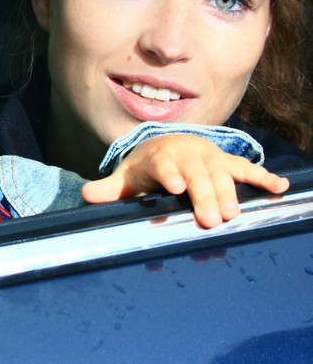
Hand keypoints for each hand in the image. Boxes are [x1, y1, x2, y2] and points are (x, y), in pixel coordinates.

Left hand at [80, 134, 288, 228]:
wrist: (168, 144)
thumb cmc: (146, 168)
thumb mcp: (126, 178)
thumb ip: (108, 189)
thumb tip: (85, 195)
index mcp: (160, 158)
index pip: (164, 166)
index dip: (169, 175)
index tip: (175, 188)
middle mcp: (187, 156)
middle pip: (196, 174)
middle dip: (204, 194)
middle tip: (210, 218)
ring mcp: (209, 158)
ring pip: (222, 174)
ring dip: (229, 193)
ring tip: (234, 214)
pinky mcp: (226, 162)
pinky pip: (246, 169)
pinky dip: (263, 177)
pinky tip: (279, 187)